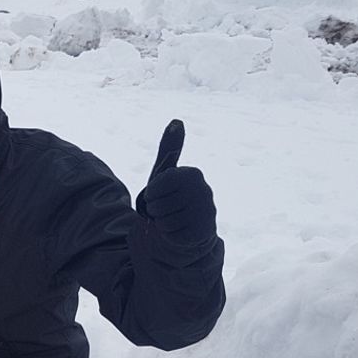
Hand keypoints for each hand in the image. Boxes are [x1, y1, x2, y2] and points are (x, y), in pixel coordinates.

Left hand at [136, 120, 216, 249]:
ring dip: (162, 223)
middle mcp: (204, 191)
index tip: (157, 194)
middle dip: (155, 210)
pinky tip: (179, 231)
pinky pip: (172, 236)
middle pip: (157, 205)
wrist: (187, 228)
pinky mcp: (204, 233)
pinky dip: (169, 236)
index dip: (151, 194)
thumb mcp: (166, 174)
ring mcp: (206, 213)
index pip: (155, 186)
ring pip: (164, 221)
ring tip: (172, 220)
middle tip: (165, 210)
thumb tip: (177, 121)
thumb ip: (169, 148)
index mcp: (192, 174)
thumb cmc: (172, 199)